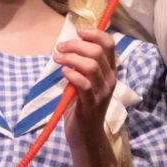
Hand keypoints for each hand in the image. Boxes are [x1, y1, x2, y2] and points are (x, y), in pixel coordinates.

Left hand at [54, 27, 116, 141]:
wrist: (85, 134)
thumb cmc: (82, 105)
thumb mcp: (85, 81)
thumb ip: (82, 65)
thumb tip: (70, 45)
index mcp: (109, 71)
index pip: (109, 44)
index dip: (94, 33)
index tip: (78, 31)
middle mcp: (109, 79)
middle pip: (97, 51)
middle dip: (76, 45)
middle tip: (60, 47)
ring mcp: (102, 92)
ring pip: (90, 65)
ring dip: (70, 57)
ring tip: (57, 58)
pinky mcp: (91, 103)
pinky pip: (83, 83)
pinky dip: (72, 73)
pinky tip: (63, 72)